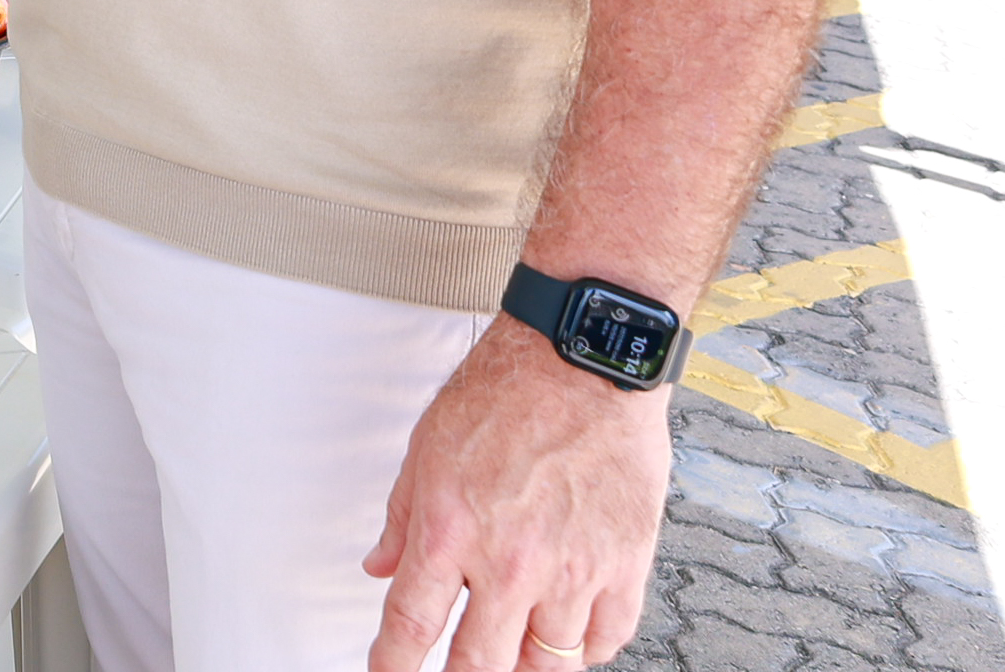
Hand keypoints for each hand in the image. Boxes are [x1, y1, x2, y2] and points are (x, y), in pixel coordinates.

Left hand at [365, 319, 669, 669]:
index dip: (393, 666)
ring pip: (546, 664)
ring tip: (512, 654)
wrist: (581, 361)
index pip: (410, 625)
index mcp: (451, 530)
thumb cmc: (506, 391)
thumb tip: (380, 566)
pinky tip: (569, 638)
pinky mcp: (624, 564)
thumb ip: (402, 518)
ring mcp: (572, 569)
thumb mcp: (426, 448)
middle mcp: (510, 561)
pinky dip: (585, 651)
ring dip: (523, 666)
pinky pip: (606, 639)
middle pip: (480, 664)